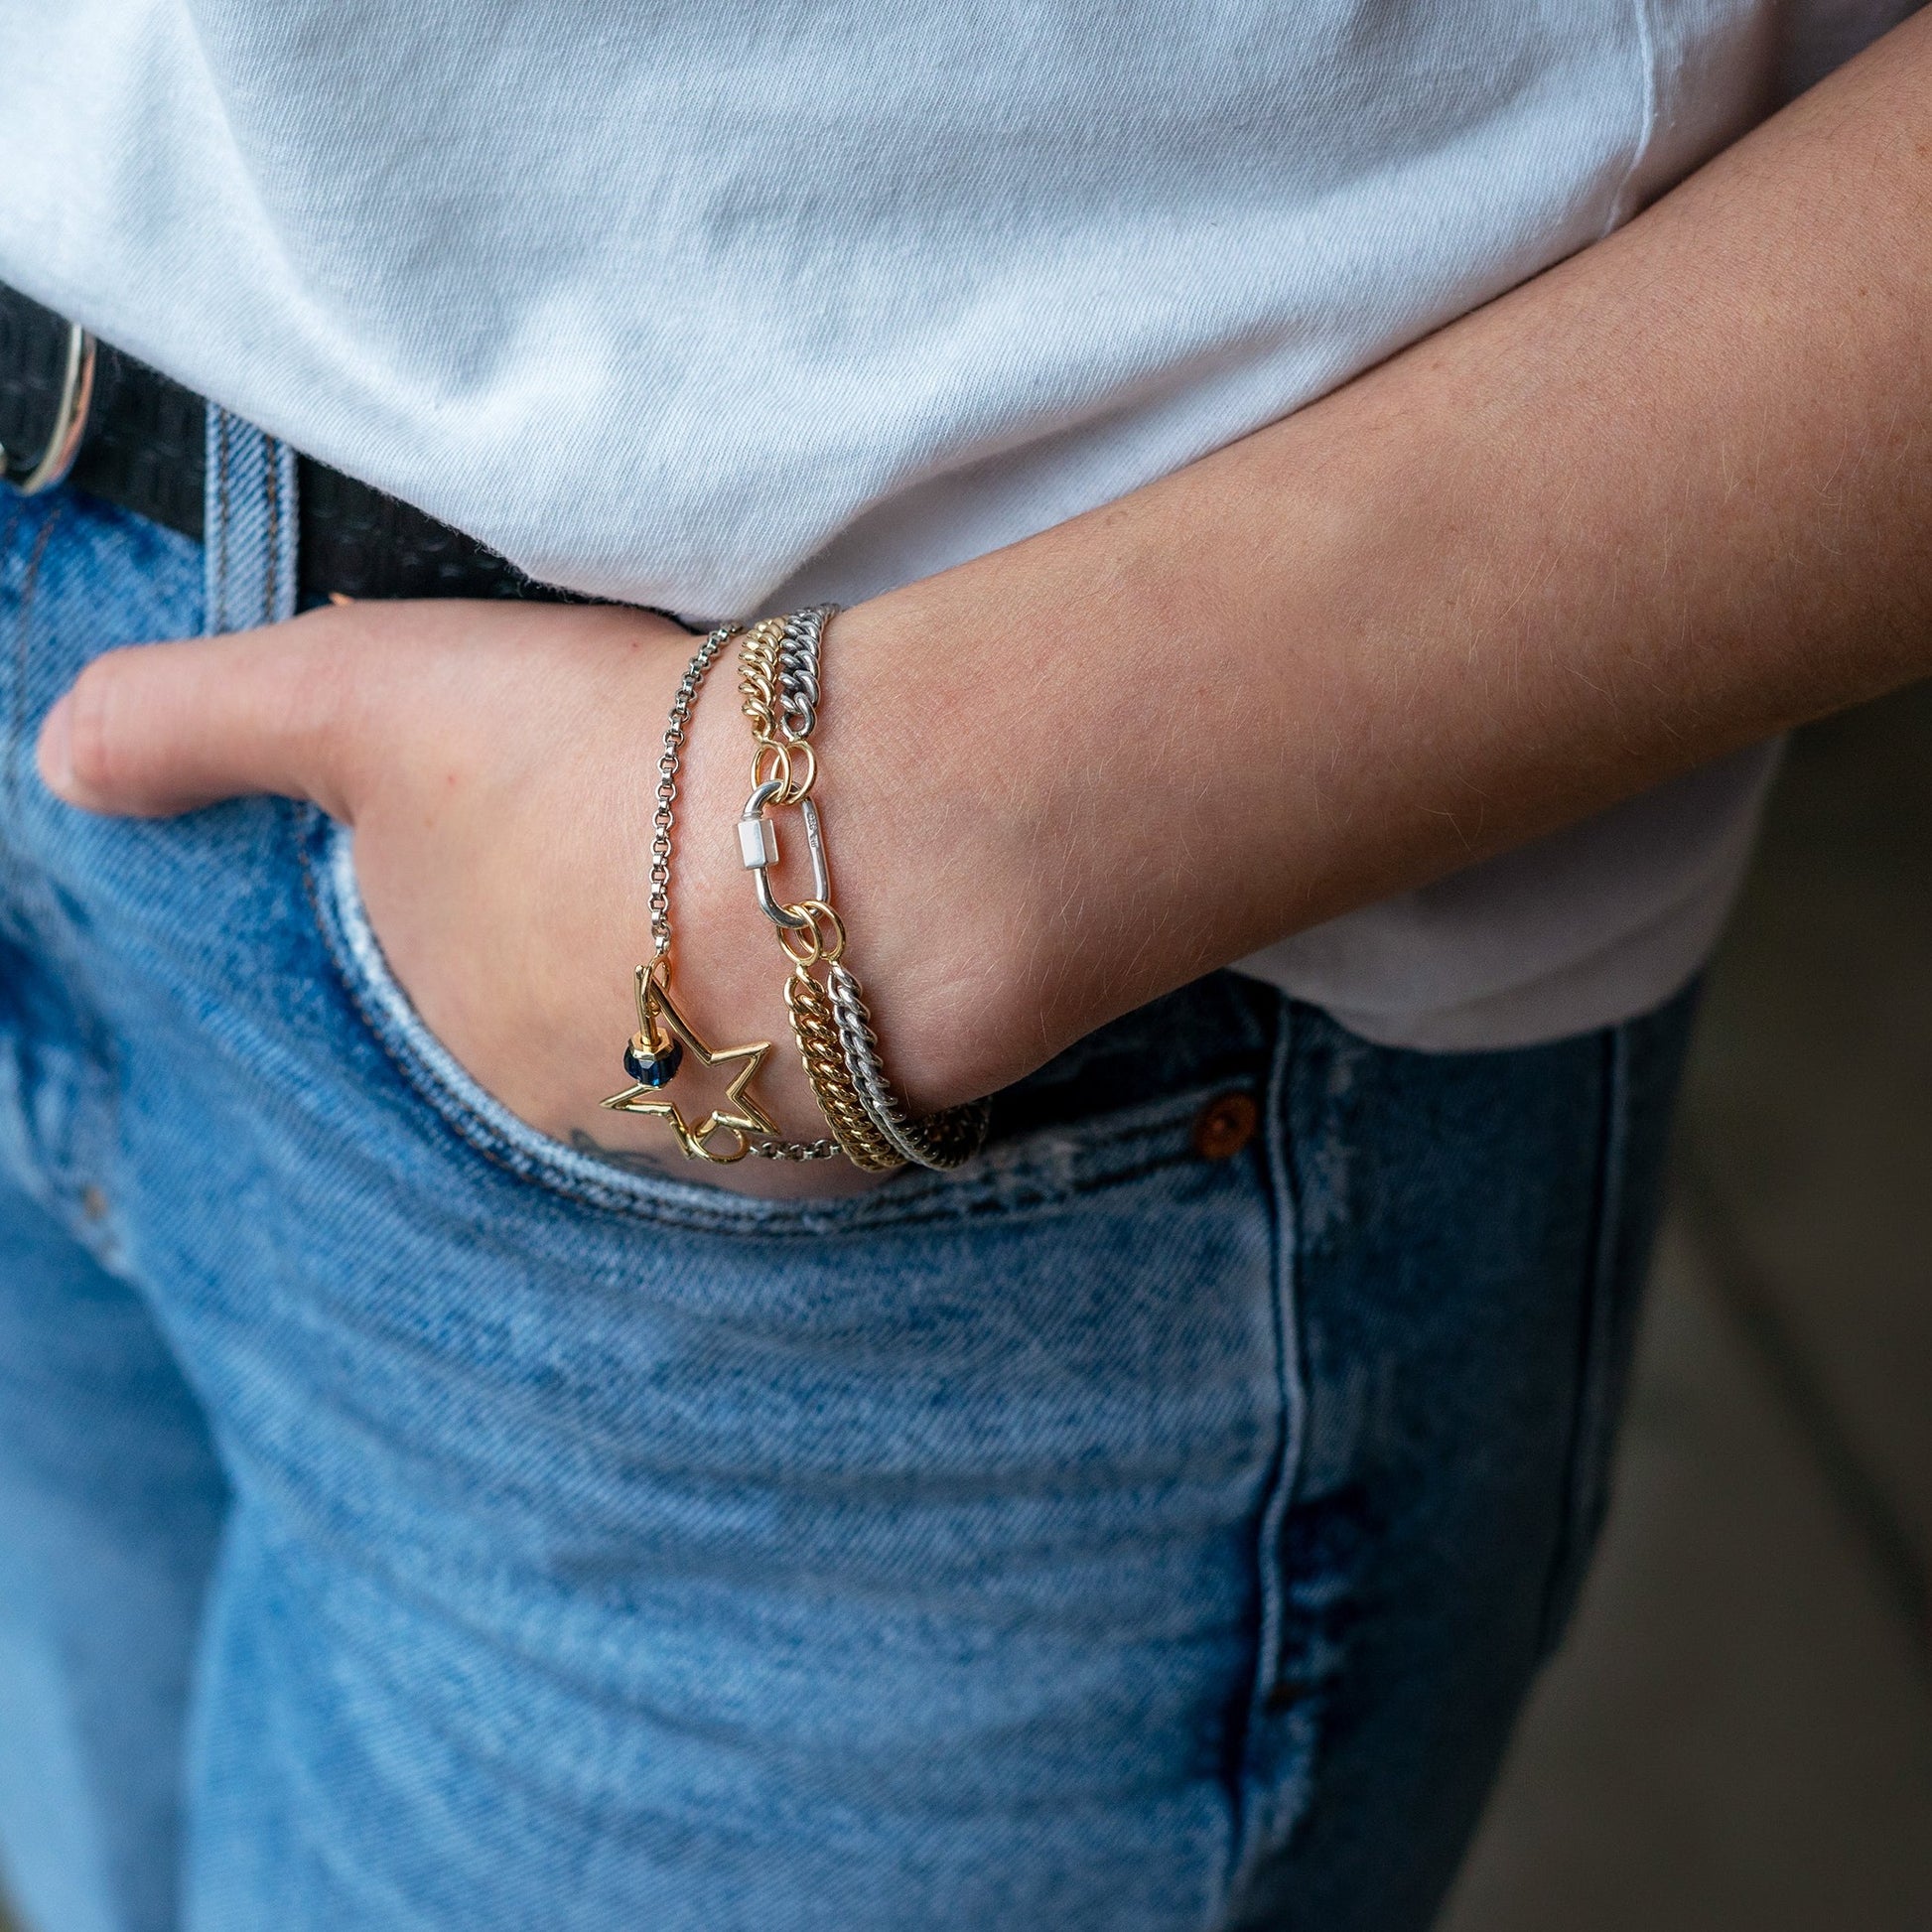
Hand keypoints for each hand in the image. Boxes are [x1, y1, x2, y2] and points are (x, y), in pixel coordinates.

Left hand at [34, 598, 1032, 1198]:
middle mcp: (569, 1118)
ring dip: (713, 996)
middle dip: (606, 950)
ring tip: (770, 890)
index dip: (502, 880)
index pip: (453, 970)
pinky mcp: (838, 1147)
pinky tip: (845, 958)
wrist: (860, 846)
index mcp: (451, 1029)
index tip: (564, 811)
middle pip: (572, 1025)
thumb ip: (195, 721)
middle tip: (671, 842)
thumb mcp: (361, 695)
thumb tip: (58, 762)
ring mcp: (710, 1147)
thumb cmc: (604, 765)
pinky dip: (811, 1031)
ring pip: (690, 1067)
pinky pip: (804, 1091)